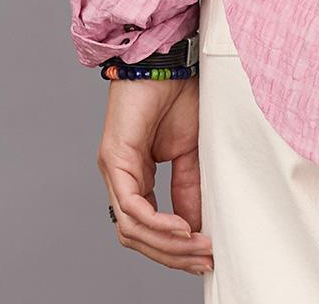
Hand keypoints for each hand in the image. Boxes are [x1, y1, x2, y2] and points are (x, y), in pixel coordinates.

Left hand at [97, 76, 213, 275]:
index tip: (204, 257)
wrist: (167, 58)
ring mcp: (113, 171)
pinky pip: (132, 207)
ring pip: (132, 229)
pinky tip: (183, 227)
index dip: (174, 249)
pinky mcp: (114, 160)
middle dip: (172, 255)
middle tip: (204, 260)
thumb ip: (189, 188)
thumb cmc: (178, 95)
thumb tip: (196, 227)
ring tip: (198, 245)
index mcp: (137, 178)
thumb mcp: (192, 151)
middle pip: (137, 237)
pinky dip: (158, 223)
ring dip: (167, 245)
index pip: (147, 229)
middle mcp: (120, 179)